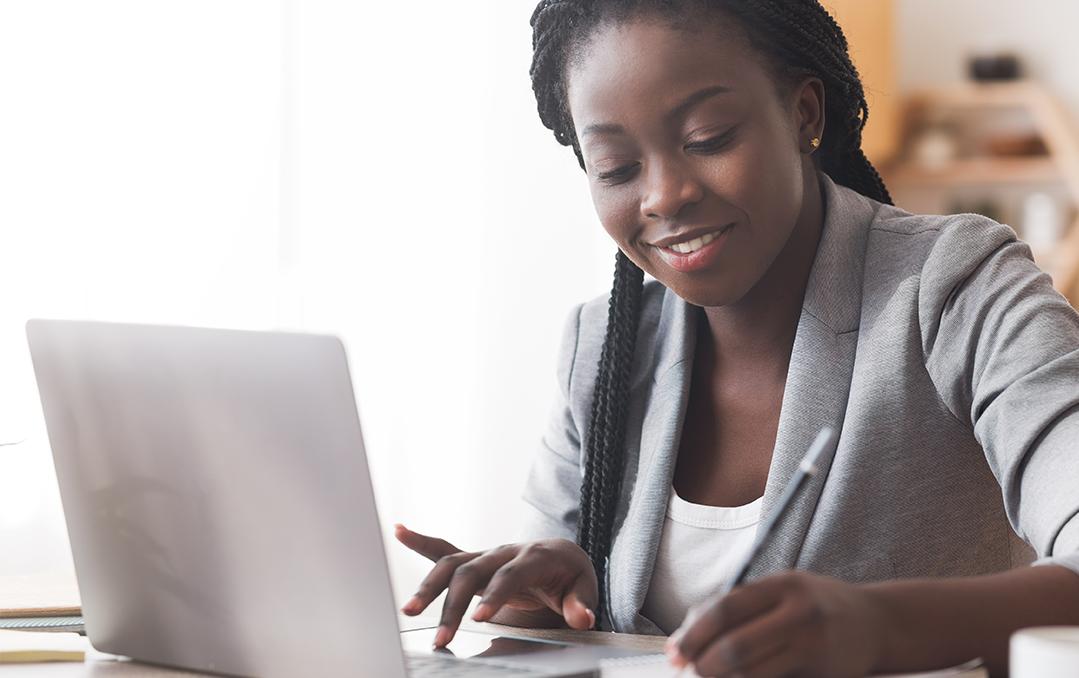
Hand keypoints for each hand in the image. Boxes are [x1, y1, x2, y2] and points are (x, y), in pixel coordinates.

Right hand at [394, 524, 597, 646]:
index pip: (510, 576)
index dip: (495, 595)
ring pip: (451, 565)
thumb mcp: (584, 588)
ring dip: (429, 588)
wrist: (561, 554)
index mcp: (533, 556)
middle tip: (443, 637)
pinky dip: (421, 541)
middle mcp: (504, 551)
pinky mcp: (474, 560)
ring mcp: (486, 554)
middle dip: (454, 605)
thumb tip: (583, 617)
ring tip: (409, 611)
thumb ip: (582, 603)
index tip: (479, 619)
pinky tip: (400, 531)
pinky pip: (444, 548)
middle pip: (472, 573)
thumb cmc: (571, 574)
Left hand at [666, 571, 886, 677]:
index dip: (692, 633)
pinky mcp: (823, 674)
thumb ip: (739, 606)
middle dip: (702, 664)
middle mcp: (800, 613)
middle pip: (735, 646)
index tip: (675, 651)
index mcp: (783, 584)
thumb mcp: (781, 591)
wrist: (877, 624)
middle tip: (688, 670)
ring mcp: (814, 646)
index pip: (725, 609)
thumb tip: (686, 634)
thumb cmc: (816, 606)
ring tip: (709, 677)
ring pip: (751, 672)